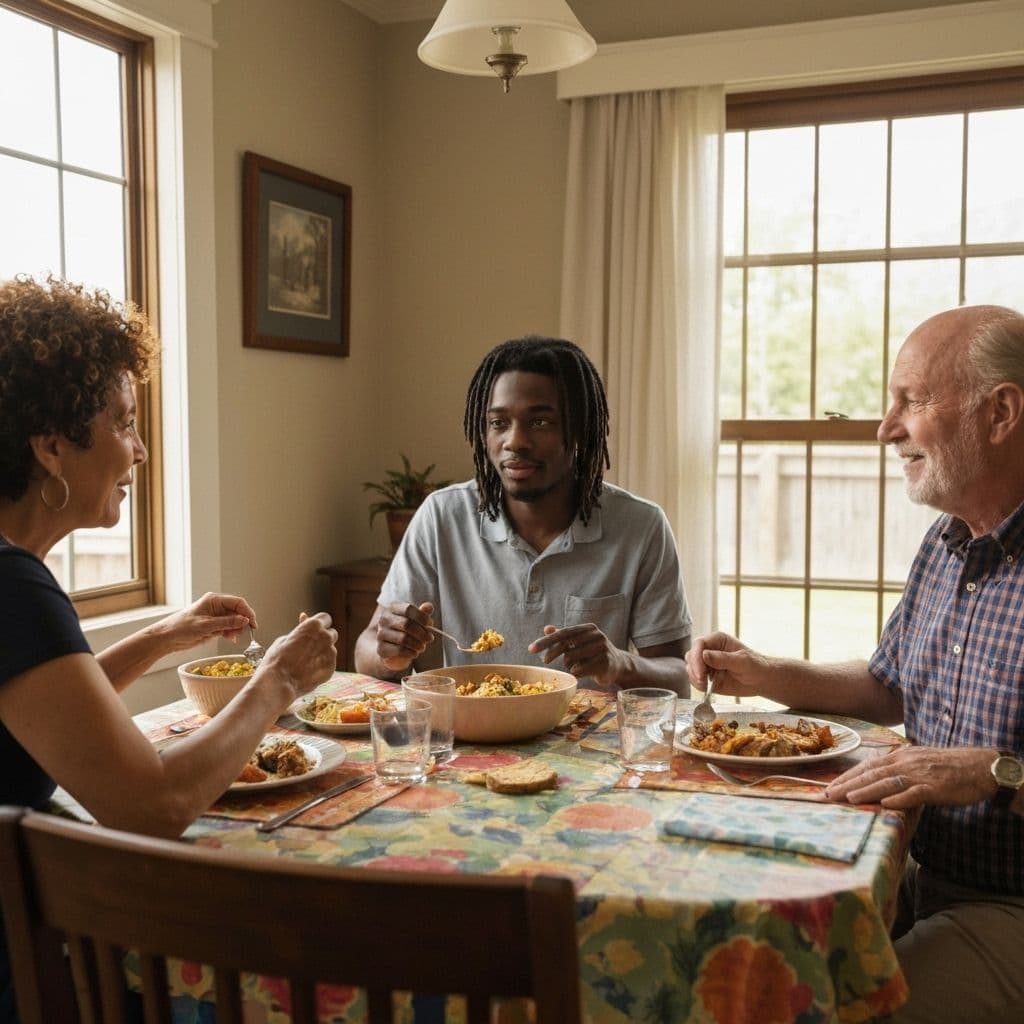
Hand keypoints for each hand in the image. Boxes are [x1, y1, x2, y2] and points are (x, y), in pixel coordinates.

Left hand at [157, 592, 255, 652]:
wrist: (167, 638)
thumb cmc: (181, 628)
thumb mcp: (206, 625)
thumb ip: (226, 623)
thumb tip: (245, 620)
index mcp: (214, 600)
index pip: (237, 602)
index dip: (247, 612)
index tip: (253, 624)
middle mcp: (216, 606)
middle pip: (237, 611)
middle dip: (242, 622)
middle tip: (245, 633)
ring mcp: (215, 616)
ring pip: (234, 621)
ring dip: (237, 629)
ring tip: (234, 637)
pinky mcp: (213, 625)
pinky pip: (228, 627)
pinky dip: (231, 633)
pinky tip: (230, 638)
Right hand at [258, 612, 337, 698]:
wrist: (278, 682)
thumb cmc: (277, 659)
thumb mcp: (285, 638)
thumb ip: (300, 629)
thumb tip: (304, 617)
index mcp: (314, 625)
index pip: (325, 618)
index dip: (318, 624)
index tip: (312, 631)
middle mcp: (326, 637)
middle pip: (331, 633)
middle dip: (323, 638)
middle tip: (309, 647)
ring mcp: (330, 653)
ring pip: (331, 649)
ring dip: (322, 652)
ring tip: (305, 662)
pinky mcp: (331, 668)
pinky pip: (329, 663)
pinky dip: (322, 665)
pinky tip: (308, 671)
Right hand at [374, 601, 433, 671]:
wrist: (391, 648)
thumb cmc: (406, 630)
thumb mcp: (415, 620)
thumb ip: (422, 613)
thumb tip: (429, 606)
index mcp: (393, 608)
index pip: (408, 609)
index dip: (422, 617)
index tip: (430, 624)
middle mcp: (384, 619)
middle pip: (407, 624)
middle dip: (422, 633)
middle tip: (429, 638)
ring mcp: (380, 634)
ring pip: (404, 639)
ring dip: (418, 644)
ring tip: (422, 646)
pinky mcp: (381, 648)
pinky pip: (399, 650)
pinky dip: (411, 653)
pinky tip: (414, 653)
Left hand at [529, 624, 629, 686]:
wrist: (618, 665)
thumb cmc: (593, 652)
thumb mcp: (579, 642)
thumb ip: (563, 636)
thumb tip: (547, 628)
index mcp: (588, 628)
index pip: (563, 633)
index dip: (546, 641)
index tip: (531, 649)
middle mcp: (596, 636)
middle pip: (566, 645)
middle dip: (552, 653)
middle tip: (544, 661)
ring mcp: (602, 649)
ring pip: (571, 659)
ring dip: (569, 665)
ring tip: (577, 665)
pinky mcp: (605, 663)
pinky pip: (579, 670)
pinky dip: (576, 673)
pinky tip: (583, 671)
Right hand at [685, 632, 767, 696]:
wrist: (761, 680)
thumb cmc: (755, 666)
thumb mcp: (742, 661)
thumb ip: (723, 658)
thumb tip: (704, 655)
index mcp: (717, 640)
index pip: (699, 644)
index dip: (697, 657)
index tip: (700, 672)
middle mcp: (709, 650)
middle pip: (692, 655)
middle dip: (694, 669)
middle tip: (702, 681)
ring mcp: (707, 664)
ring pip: (691, 668)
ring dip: (695, 678)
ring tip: (706, 686)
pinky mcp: (707, 676)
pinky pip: (695, 680)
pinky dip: (698, 685)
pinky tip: (707, 689)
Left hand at [825, 746, 997, 808]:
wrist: (981, 766)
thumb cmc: (949, 766)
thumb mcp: (918, 760)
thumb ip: (898, 767)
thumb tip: (877, 774)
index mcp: (901, 756)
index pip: (868, 765)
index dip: (848, 776)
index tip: (830, 785)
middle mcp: (907, 762)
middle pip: (872, 773)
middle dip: (849, 784)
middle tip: (829, 795)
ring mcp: (921, 774)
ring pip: (888, 782)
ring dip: (867, 790)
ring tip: (849, 798)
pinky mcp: (936, 787)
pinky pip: (915, 794)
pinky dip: (899, 799)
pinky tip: (885, 804)